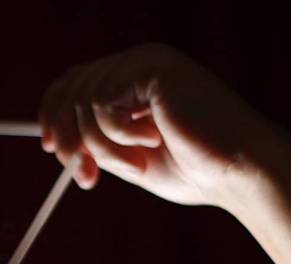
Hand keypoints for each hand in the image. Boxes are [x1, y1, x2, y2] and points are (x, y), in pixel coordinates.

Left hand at [39, 43, 273, 208]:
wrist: (240, 171)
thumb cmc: (195, 168)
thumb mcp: (129, 158)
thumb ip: (96, 144)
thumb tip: (55, 143)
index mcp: (133, 80)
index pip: (74, 83)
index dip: (53, 113)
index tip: (50, 148)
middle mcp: (137, 63)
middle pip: (70, 90)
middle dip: (71, 140)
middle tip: (87, 176)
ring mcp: (146, 61)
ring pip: (84, 104)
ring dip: (104, 148)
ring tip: (138, 164)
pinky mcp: (153, 66)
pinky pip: (103, 103)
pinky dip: (119, 136)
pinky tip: (154, 140)